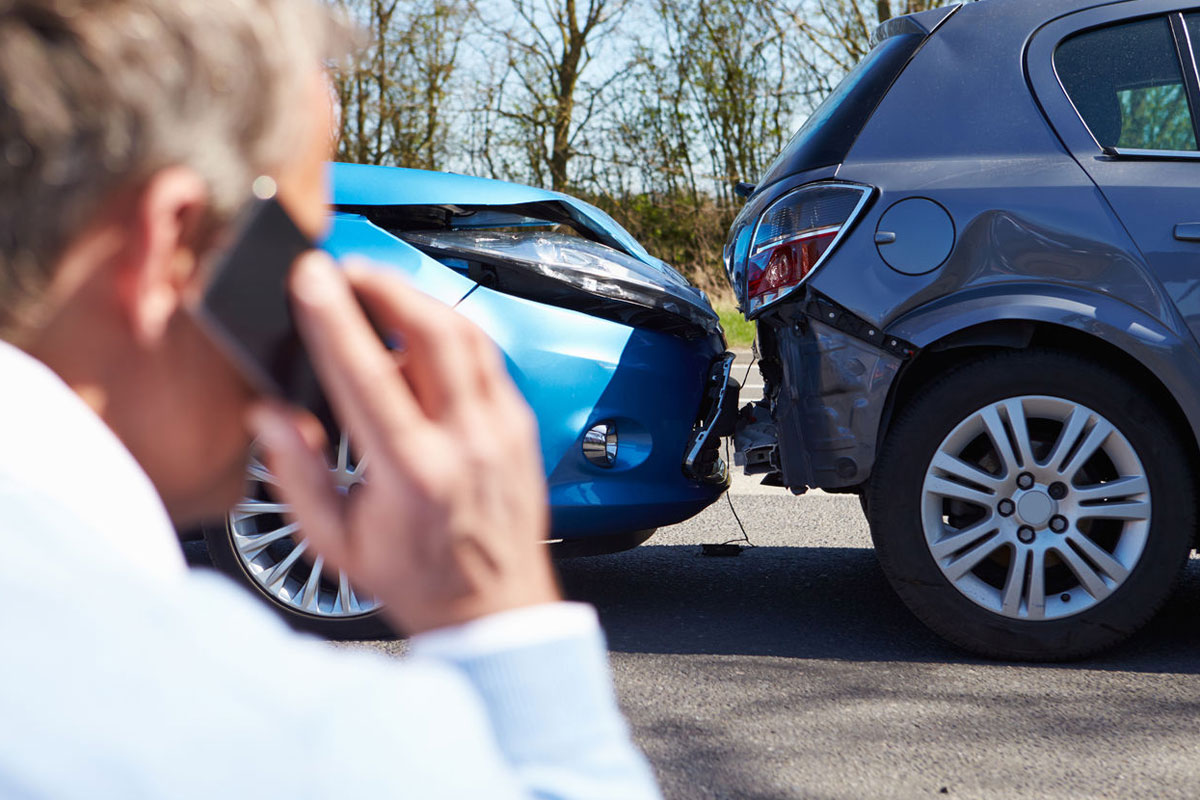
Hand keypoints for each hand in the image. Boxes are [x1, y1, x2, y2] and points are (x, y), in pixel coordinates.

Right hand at [248, 252, 559, 634]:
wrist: (495, 610)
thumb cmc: (416, 580)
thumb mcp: (336, 543)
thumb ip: (297, 474)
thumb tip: (269, 414)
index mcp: (413, 473)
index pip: (368, 374)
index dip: (334, 318)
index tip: (310, 277)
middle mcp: (466, 443)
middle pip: (432, 332)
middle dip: (385, 284)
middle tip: (346, 270)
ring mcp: (502, 430)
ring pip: (467, 335)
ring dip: (419, 300)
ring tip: (378, 291)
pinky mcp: (521, 425)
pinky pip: (487, 358)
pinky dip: (450, 333)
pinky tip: (420, 335)